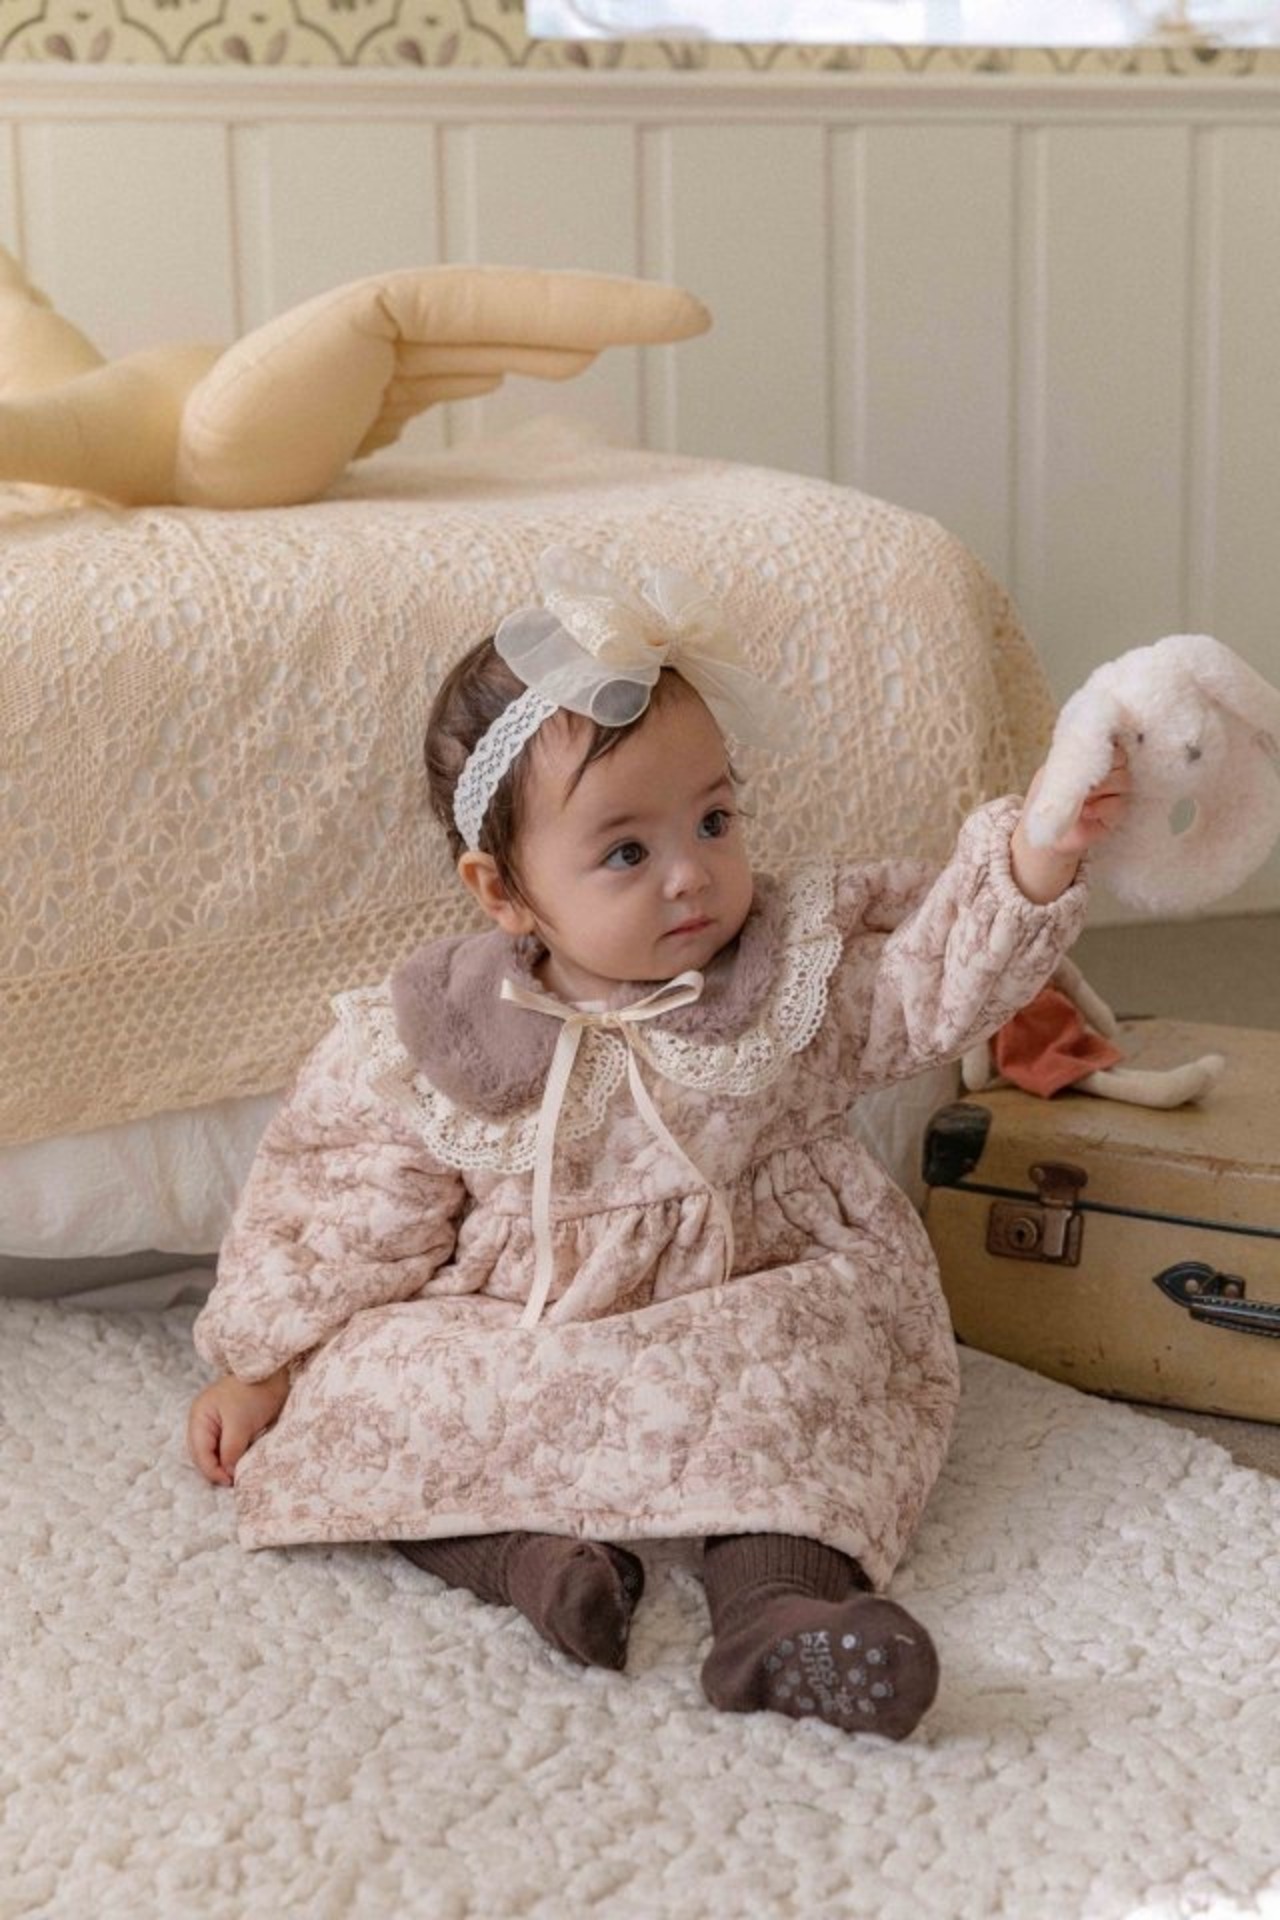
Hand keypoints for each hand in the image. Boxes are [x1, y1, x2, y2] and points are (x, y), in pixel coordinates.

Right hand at [187, 1368, 289, 1486]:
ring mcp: (216, 1422)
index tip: (230, 1482)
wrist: (274, 1372)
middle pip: (204, 1455)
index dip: (213, 1471)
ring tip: (239, 1473)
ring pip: (215, 1452)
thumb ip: (230, 1450)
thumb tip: (227, 1473)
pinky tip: (242, 1461)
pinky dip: (232, 1456)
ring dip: (225, 1464)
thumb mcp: (241, 1423)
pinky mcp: (231, 1424)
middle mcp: (203, 1421)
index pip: (200, 1453)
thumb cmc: (255, 1392)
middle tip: (235, 1480)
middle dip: (217, 1469)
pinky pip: (226, 1446)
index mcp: (199, 1417)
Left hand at [1011, 749, 1131, 902]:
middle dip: (1103, 766)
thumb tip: (1087, 747)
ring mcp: (1115, 791)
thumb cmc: (1046, 798)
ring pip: (1123, 780)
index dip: (1105, 742)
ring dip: (1100, 787)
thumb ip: (1071, 757)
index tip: (1095, 748)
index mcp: (1092, 756)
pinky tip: (1084, 811)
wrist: (1044, 829)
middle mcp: (1108, 771)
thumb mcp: (1053, 772)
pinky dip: (1100, 807)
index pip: (1110, 740)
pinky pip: (1119, 804)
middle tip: (1084, 777)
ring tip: (1081, 797)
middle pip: (1122, 758)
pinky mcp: (1117, 812)